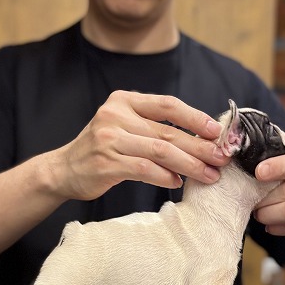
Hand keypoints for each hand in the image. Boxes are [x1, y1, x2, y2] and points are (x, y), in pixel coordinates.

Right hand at [50, 90, 230, 200]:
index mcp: (124, 101)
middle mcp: (115, 115)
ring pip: (160, 151)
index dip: (196, 117)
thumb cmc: (101, 151)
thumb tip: (200, 139)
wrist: (63, 170)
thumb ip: (153, 127)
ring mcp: (109, 139)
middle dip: (200, 147)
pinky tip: (178, 183)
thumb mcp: (123, 127)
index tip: (218, 131)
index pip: (167, 104)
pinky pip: (144, 169)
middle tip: (221, 158)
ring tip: (208, 175)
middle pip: (167, 131)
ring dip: (189, 165)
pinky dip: (165, 177)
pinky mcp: (106, 164)